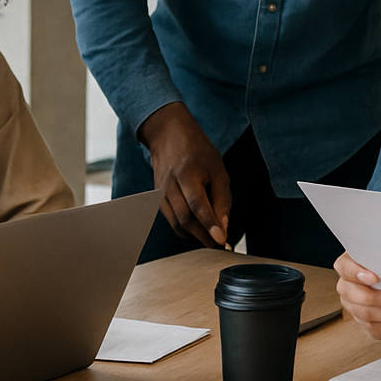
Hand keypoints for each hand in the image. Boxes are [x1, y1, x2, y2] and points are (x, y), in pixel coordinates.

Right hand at [137, 102, 230, 248]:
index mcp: (188, 173)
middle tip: (218, 245)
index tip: (221, 240)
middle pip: (185, 218)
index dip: (210, 224)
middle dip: (203, 236)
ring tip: (209, 241)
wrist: (168, 135)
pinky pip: (169, 219)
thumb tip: (224, 225)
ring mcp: (160, 191)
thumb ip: (222, 198)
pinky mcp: (156, 196)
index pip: (198, 205)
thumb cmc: (198, 150)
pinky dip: (183, 229)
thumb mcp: (217, 168)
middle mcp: (170, 184)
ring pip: (176, 222)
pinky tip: (195, 231)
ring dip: (193, 236)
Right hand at [335, 253, 380, 339]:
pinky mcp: (364, 323)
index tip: (375, 278)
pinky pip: (376, 329)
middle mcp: (346, 287)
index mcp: (348, 266)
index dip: (357, 273)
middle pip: (353, 295)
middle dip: (379, 299)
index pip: (344, 267)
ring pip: (365, 314)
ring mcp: (353, 307)